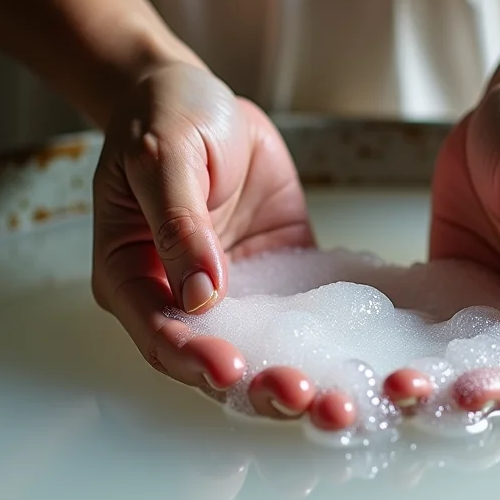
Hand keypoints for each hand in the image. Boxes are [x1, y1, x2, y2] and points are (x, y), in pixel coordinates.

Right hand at [92, 62, 330, 417]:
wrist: (199, 96)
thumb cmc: (163, 117)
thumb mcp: (164, 156)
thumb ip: (179, 222)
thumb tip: (201, 292)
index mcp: (134, 278)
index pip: (160, 335)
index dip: (194, 358)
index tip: (233, 370)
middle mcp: (179, 300)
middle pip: (214, 364)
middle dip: (258, 389)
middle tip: (305, 398)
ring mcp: (234, 295)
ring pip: (263, 355)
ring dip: (298, 381)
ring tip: (339, 403)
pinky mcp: (279, 280)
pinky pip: (305, 320)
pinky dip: (331, 346)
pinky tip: (364, 366)